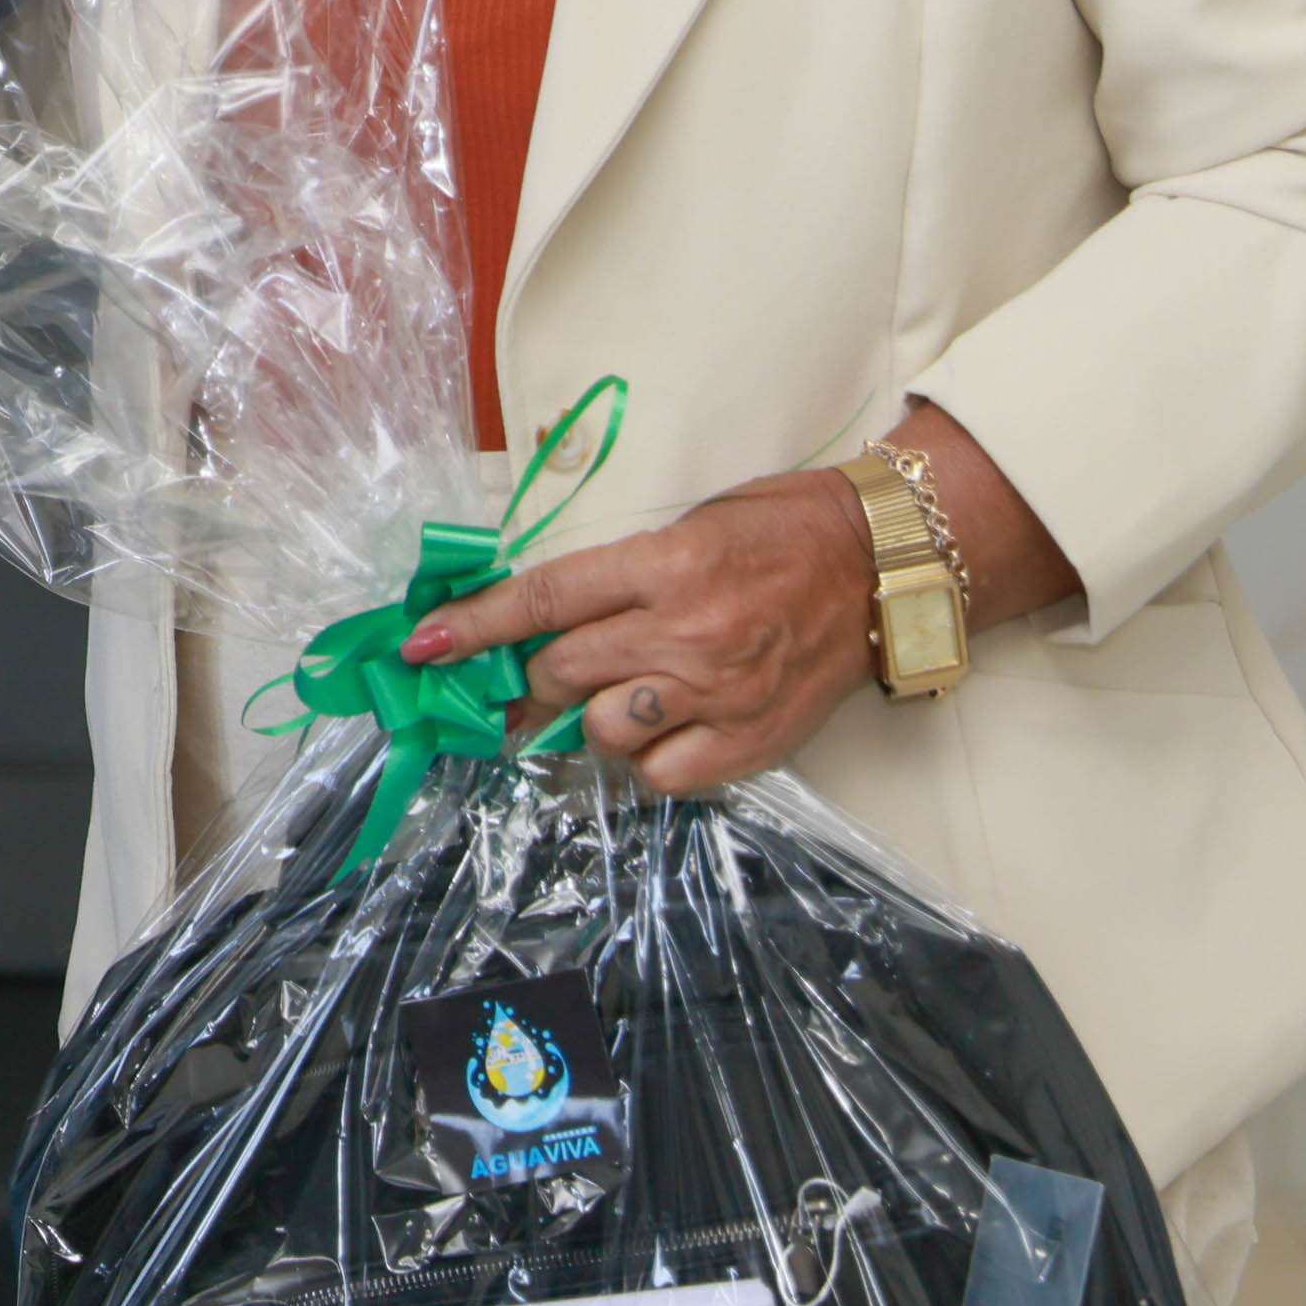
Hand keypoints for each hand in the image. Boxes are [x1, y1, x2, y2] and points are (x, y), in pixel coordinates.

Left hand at [407, 472, 880, 795]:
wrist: (881, 566)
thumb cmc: (776, 532)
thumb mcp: (685, 529)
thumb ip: (613, 577)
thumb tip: (536, 622)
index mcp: (664, 564)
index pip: (544, 600)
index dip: (475, 628)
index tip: (424, 647)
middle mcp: (686, 631)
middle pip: (562, 673)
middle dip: (528, 683)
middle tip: (519, 689)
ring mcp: (720, 691)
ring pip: (603, 731)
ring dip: (589, 723)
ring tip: (612, 702)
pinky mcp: (752, 739)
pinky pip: (663, 776)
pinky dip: (647, 763)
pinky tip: (660, 735)